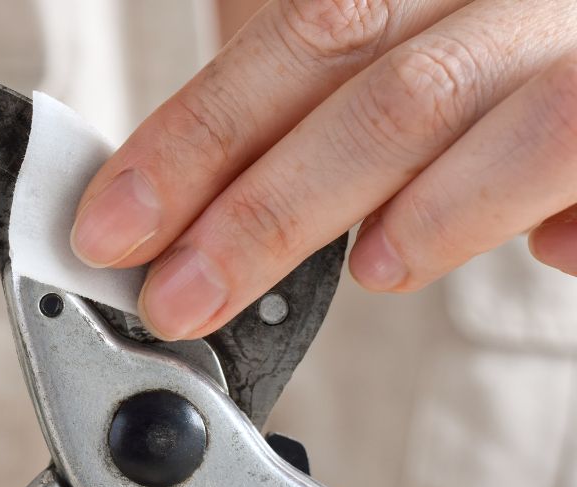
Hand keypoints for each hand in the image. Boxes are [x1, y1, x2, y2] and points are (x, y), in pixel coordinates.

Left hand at [70, 0, 576, 339]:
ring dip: (430, 216)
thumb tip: (172, 195)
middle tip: (181, 298)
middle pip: (390, 92)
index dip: (199, 137)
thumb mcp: (385, 24)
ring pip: (527, 124)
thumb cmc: (480, 30)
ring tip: (370, 268)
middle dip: (268, 212)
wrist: (576, 22)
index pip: (303, 34)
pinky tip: (553, 248)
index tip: (116, 226)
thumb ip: (296, 86)